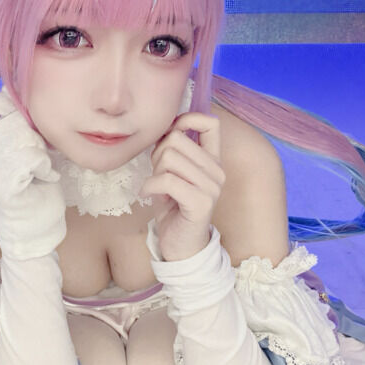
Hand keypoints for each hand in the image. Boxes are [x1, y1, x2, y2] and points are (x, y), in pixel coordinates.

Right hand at [0, 89, 66, 259]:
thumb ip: (19, 122)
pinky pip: (31, 162)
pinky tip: (44, 178)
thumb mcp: (26, 143)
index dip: (0, 104)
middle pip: (9, 118)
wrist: (35, 222)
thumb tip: (25, 93)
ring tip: (41, 165)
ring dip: (41, 150)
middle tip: (39, 149)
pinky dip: (45, 168)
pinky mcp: (5, 188)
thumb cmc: (34, 179)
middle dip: (32, 130)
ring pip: (22, 139)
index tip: (22, 119)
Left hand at [139, 113, 224, 261]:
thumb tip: (163, 128)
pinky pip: (166, 180)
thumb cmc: (173, 208)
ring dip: (154, 172)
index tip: (170, 133)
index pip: (211, 123)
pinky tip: (148, 195)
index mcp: (213, 161)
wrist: (180, 246)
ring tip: (157, 187)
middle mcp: (217, 171)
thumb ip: (173, 151)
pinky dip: (149, 186)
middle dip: (157, 154)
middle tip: (157, 174)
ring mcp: (212, 187)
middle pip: (177, 139)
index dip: (187, 119)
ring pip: (170, 158)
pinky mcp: (201, 202)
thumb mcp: (173, 174)